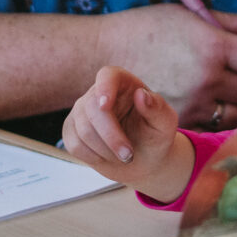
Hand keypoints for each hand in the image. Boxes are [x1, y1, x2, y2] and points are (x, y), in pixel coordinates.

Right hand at [62, 67, 198, 202]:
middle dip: (111, 136)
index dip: (104, 87)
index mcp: (124, 84)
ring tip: (124, 157)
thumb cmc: (155, 136)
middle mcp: (98, 93)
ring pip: (82, 129)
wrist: (143, 160)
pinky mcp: (71, 130)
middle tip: (128, 155)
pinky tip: (108, 157)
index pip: (108, 75)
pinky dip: (93, 157)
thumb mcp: (164, 124)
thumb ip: (157, 108)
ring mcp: (81, 111)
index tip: (105, 105)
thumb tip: (142, 95)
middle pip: (92, 109)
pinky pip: (74, 144)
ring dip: (105, 150)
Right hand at [98, 3, 236, 129]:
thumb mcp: (187, 15)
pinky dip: (226, 122)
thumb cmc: (147, 29)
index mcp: (213, 46)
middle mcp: (208, 77)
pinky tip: (225, 113)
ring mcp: (195, 102)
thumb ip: (225, 21)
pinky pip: (217, 126)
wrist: (105, 56)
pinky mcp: (182, 120)